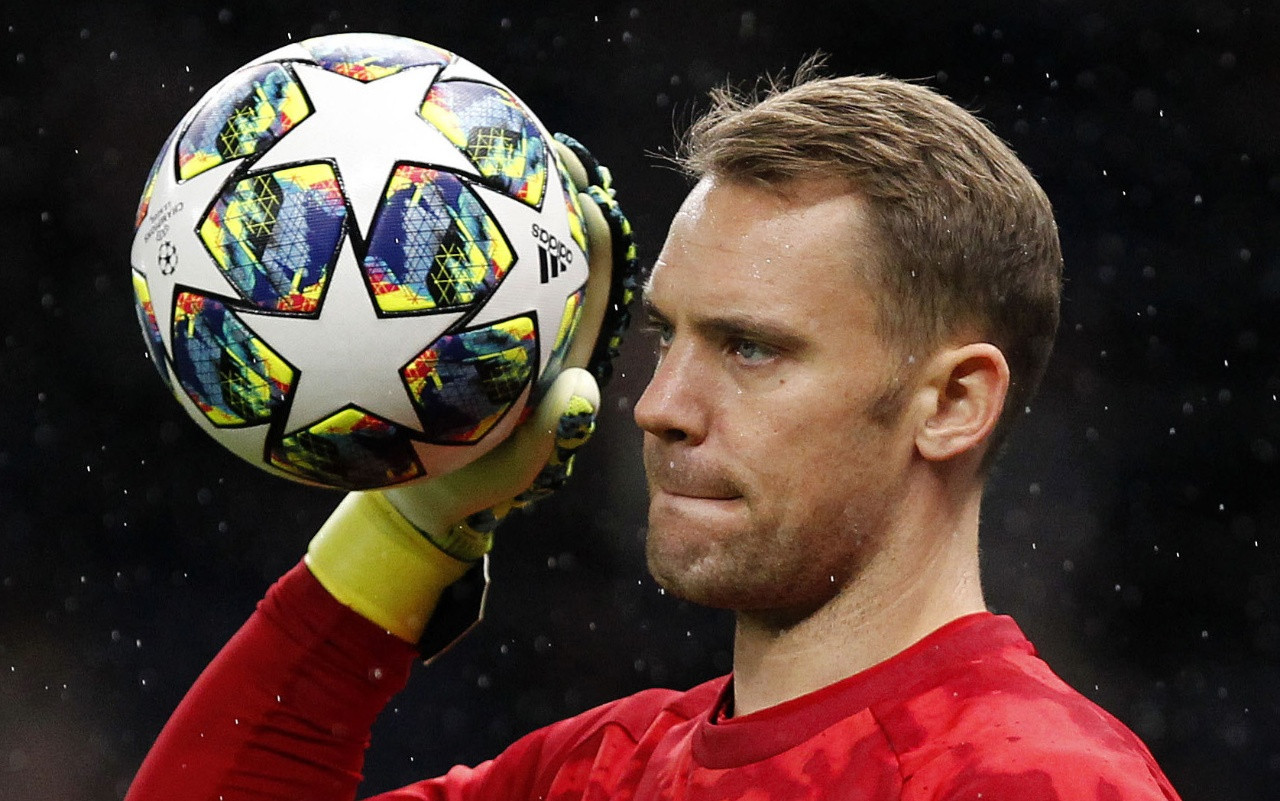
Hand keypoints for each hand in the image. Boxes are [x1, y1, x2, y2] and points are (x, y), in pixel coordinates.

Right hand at [306, 135, 637, 642]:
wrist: (414, 505)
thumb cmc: (470, 492)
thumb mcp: (513, 474)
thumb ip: (549, 439)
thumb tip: (582, 392)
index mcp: (554, 346)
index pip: (585, 274)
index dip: (589, 226)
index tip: (578, 177)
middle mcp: (518, 323)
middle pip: (530, 242)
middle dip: (525, 185)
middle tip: (509, 132)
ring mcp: (472, 323)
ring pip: (472, 253)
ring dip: (462, 201)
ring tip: (439, 141)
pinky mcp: (426, 332)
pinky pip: (419, 281)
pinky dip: (402, 246)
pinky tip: (362, 212)